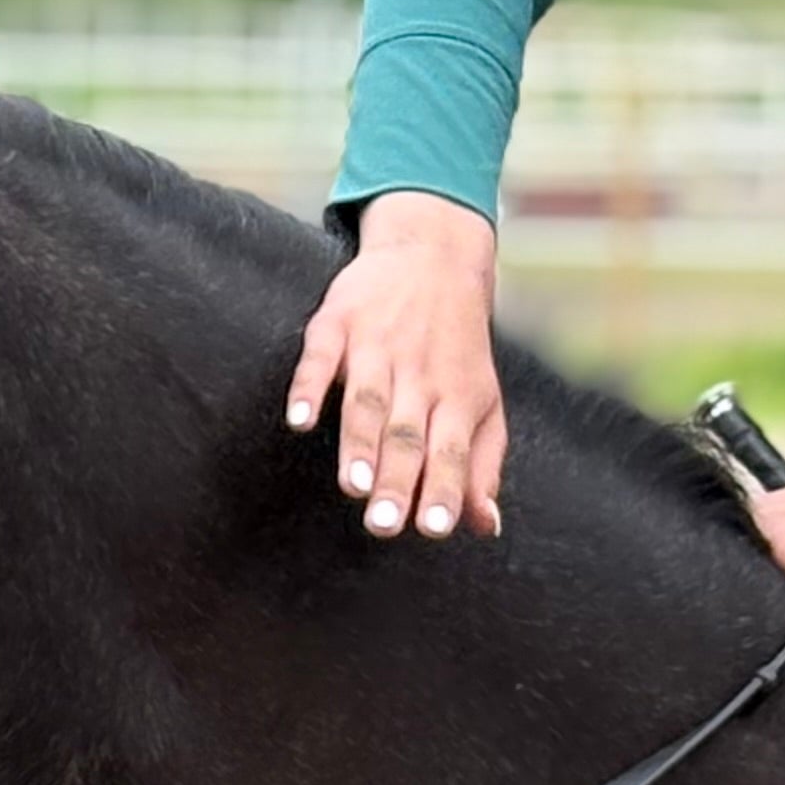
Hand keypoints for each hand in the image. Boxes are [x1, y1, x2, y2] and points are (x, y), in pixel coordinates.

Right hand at [287, 191, 505, 540]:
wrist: (433, 255)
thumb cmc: (456, 348)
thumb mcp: (481, 403)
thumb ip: (481, 466)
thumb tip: (485, 526)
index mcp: (457, 397)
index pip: (451, 451)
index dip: (444, 490)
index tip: (433, 529)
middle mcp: (420, 373)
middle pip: (407, 435)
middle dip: (397, 480)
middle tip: (383, 525)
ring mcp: (378, 345)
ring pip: (368, 401)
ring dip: (359, 443)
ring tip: (352, 486)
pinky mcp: (339, 322)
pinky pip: (321, 357)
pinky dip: (309, 387)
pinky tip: (299, 422)